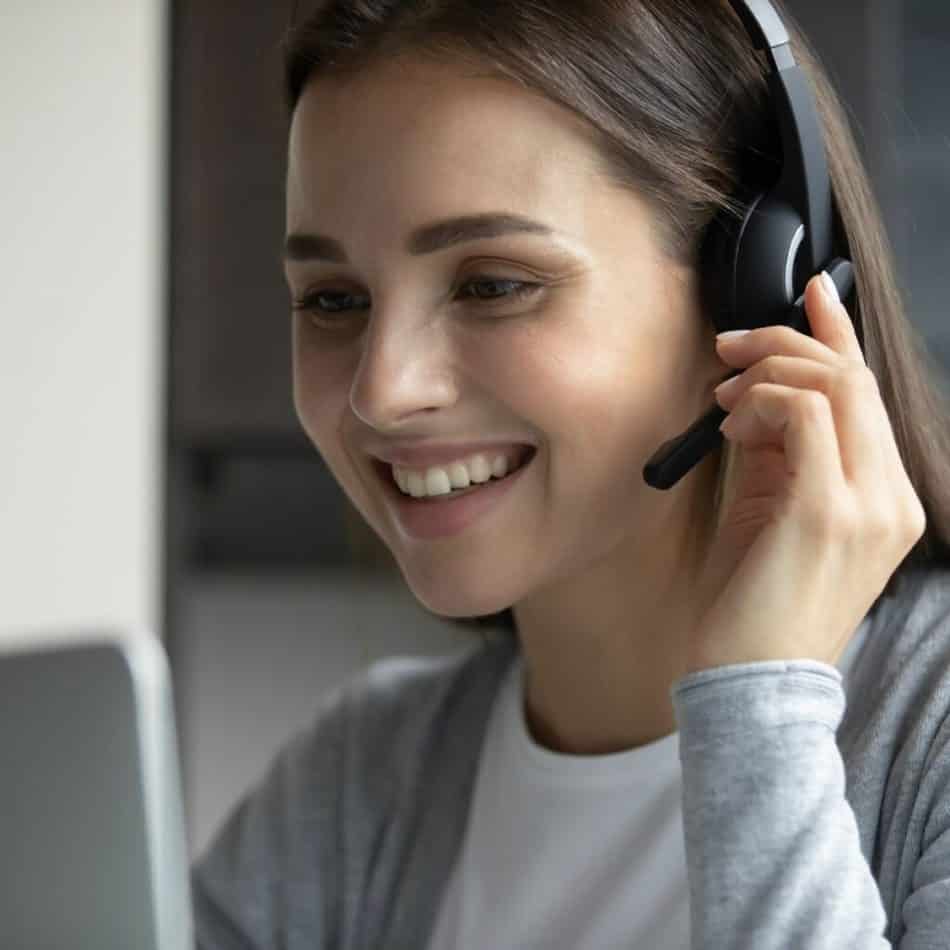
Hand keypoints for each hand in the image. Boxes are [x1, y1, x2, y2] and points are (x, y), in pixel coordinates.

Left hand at [681, 272, 925, 676]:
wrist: (750, 686)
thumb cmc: (753, 606)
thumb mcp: (773, 516)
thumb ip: (781, 455)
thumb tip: (759, 397)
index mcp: (884, 500)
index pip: (869, 396)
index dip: (840, 334)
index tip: (812, 290)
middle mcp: (892, 498)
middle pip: (853, 378)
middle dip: (784, 345)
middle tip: (727, 350)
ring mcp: (869, 505)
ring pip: (834, 386)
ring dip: (766, 374)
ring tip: (722, 401)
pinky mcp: (829, 511)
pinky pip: (806, 416)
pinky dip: (761, 406)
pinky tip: (730, 429)